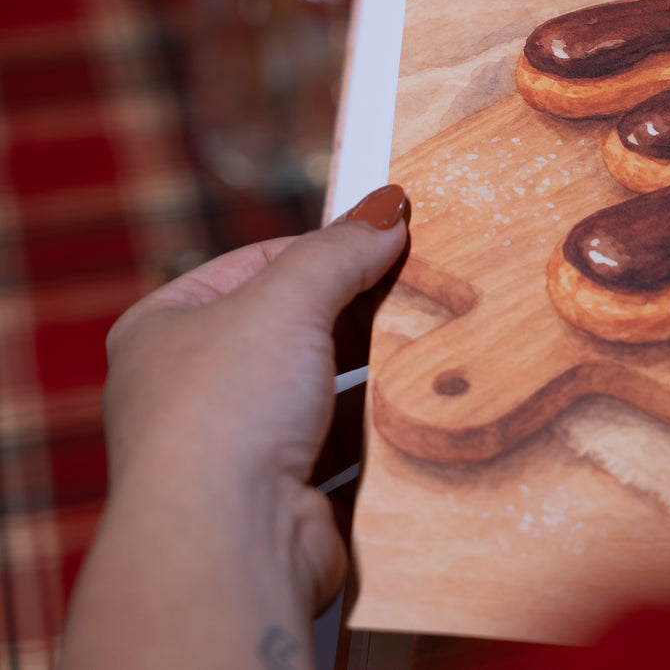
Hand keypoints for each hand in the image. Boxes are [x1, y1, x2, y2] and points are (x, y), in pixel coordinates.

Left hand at [61, 185, 407, 669]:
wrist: (226, 542)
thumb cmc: (225, 410)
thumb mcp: (286, 300)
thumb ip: (340, 250)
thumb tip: (389, 208)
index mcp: (164, 329)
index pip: (256, 264)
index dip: (323, 250)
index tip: (387, 241)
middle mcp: (190, 389)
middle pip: (294, 328)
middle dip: (354, 316)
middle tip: (418, 291)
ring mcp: (236, 448)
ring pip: (322, 391)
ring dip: (370, 376)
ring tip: (425, 349)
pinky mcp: (283, 496)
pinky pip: (343, 449)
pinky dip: (377, 433)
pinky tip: (413, 412)